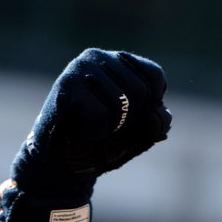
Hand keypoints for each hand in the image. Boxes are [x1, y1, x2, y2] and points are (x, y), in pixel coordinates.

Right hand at [11, 49, 171, 195]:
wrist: (63, 164)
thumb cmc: (103, 143)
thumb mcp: (141, 134)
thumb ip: (158, 122)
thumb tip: (156, 112)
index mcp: (120, 62)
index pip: (154, 76)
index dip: (149, 106)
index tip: (127, 116)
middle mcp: (98, 57)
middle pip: (140, 90)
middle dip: (129, 120)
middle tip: (106, 124)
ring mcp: (79, 69)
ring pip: (121, 103)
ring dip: (111, 127)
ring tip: (91, 125)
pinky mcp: (64, 86)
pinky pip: (100, 115)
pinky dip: (95, 131)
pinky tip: (79, 128)